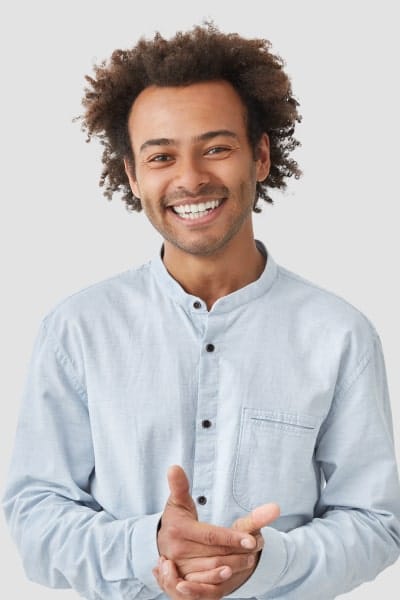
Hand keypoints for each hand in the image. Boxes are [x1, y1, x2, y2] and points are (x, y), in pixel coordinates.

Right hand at [155, 465, 279, 597]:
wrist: (161, 544)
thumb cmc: (176, 519)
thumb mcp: (179, 501)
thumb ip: (181, 485)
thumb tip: (175, 467)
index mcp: (178, 530)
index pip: (211, 536)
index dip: (232, 538)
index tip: (252, 539)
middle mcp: (177, 552)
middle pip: (216, 554)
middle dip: (239, 551)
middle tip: (257, 545)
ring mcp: (180, 569)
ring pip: (214, 570)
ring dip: (235, 565)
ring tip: (250, 557)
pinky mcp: (183, 582)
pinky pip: (205, 586)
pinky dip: (220, 580)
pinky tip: (232, 572)